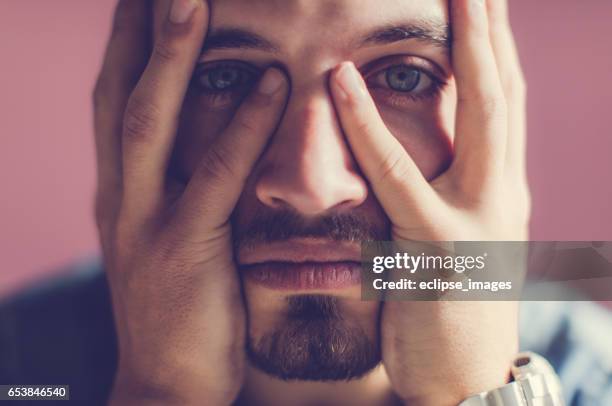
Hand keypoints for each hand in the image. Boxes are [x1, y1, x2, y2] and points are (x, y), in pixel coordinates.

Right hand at [93, 1, 287, 403]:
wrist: (167, 381)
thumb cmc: (179, 305)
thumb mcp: (165, 237)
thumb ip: (177, 187)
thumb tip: (210, 137)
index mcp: (121, 189)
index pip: (116, 97)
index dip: (127, 42)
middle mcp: (121, 196)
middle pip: (120, 93)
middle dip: (135, 31)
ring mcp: (144, 224)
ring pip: (150, 123)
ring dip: (171, 58)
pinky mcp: (183, 254)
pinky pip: (213, 179)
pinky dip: (240, 128)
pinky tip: (269, 84)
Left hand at [330, 0, 527, 403]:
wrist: (464, 379)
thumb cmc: (451, 308)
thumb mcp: (457, 237)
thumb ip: (447, 188)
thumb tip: (427, 146)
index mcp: (499, 186)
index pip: (501, 99)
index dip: (493, 43)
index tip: (482, 0)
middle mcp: (501, 191)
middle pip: (503, 90)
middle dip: (493, 26)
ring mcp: (477, 218)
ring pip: (479, 115)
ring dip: (468, 47)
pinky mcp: (436, 250)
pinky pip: (398, 178)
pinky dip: (370, 128)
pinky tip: (344, 82)